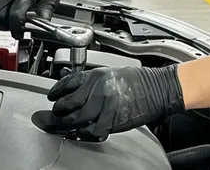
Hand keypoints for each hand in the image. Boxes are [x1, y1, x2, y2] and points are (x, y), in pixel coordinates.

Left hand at [35, 65, 184, 139]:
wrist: (158, 89)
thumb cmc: (138, 81)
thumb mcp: (111, 73)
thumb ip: (91, 82)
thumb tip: (73, 92)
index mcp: (96, 75)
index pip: (67, 84)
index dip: (56, 93)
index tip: (51, 98)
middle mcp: (98, 89)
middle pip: (67, 105)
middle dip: (56, 113)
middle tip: (51, 117)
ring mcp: (105, 105)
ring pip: (76, 119)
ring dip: (66, 126)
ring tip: (62, 127)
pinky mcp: (113, 120)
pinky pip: (91, 131)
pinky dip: (83, 134)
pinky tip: (79, 133)